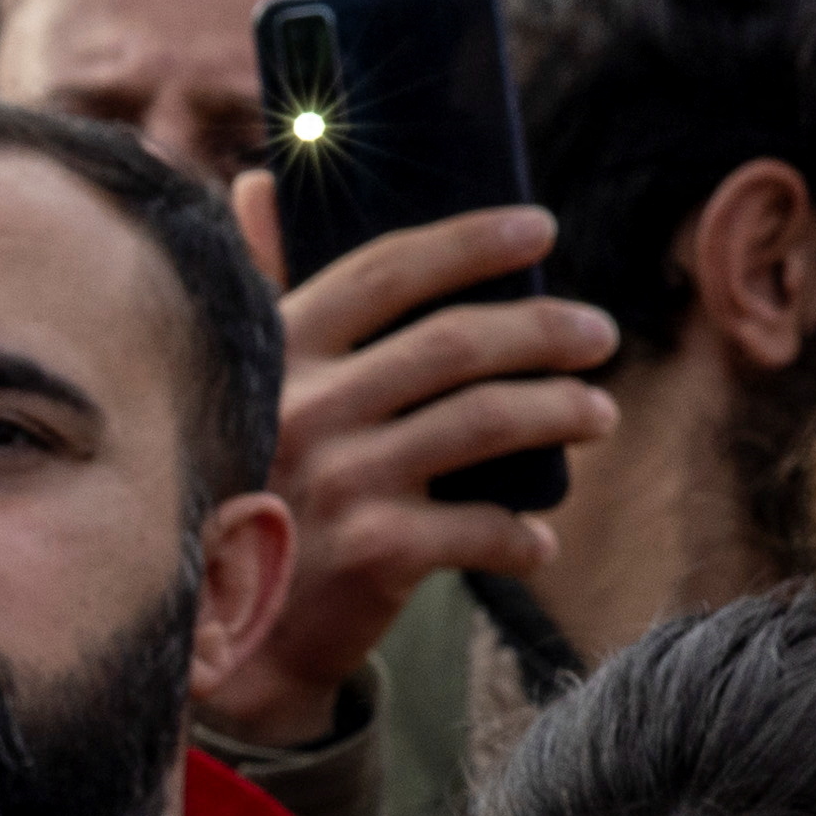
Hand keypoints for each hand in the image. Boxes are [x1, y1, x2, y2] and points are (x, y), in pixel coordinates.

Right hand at [204, 183, 615, 747]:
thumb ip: (264, 285)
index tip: (538, 228)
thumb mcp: (244, 385)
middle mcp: (306, 405)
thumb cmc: (250, 488)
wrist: (216, 633)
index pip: (387, 271)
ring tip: (599, 413)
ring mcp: (340, 478)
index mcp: (280, 349)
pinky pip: (480, 526)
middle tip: (599, 332)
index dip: (470, 242)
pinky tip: (538, 540)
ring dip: (558, 412)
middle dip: (544, 329)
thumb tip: (261, 182)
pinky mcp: (371, 553)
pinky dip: (521, 534)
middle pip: (455, 343)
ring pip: (484, 423)